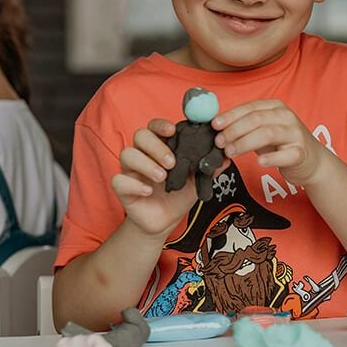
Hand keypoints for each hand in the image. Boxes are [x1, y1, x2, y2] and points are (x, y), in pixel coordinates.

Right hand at [111, 119, 203, 236]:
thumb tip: (227, 155)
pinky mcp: (123, 188)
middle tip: (172, 162)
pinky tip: (149, 191)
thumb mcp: (197, 181)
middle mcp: (143, 154)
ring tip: (163, 177)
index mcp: (160, 147)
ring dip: (146, 163)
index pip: (155, 126)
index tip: (173, 130)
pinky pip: (119, 180)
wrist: (165, 221)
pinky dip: (134, 184)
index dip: (161, 125)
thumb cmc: (179, 195)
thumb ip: (210, 168)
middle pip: (140, 135)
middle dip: (156, 146)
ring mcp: (131, 170)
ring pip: (127, 154)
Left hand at [213, 100, 328, 186]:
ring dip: (245, 143)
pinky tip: (259, 161)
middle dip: (234, 130)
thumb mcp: (264, 130)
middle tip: (220, 142)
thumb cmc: (283, 144)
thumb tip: (217, 127)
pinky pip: (285, 155)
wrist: (312, 161)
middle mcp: (287, 117)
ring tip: (231, 152)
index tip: (215, 125)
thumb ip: (245, 126)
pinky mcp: (301, 153)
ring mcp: (296, 134)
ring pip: (268, 134)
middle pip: (256, 119)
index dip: (230, 115)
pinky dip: (271, 158)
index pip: (250, 107)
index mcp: (276, 107)